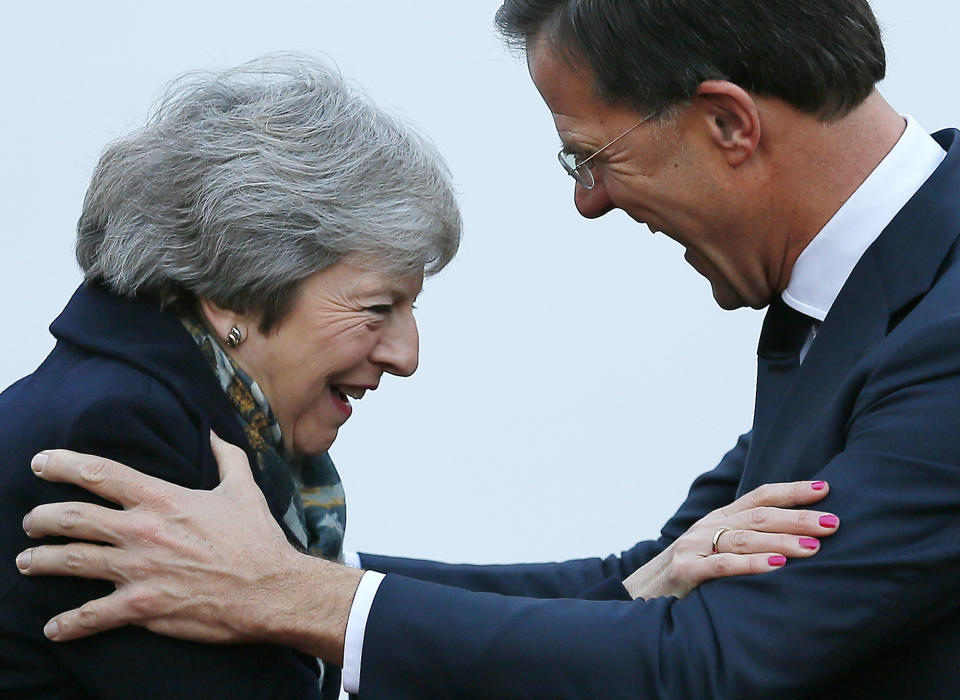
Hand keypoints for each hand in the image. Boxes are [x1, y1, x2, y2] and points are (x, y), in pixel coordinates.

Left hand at [16, 433, 360, 662]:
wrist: (270, 589)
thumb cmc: (257, 539)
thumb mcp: (243, 489)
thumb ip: (227, 457)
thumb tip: (215, 432)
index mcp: (163, 499)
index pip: (101, 473)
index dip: (63, 465)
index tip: (41, 462)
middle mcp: (142, 531)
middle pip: (73, 518)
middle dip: (41, 518)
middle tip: (30, 521)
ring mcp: (138, 570)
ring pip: (71, 561)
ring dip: (41, 561)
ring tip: (26, 562)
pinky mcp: (141, 606)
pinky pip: (91, 615)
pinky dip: (67, 623)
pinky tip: (54, 627)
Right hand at [623, 480, 838, 599]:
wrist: (640, 596)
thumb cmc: (686, 576)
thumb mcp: (714, 551)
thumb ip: (744, 541)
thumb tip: (795, 540)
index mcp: (719, 519)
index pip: (760, 496)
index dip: (793, 491)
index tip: (826, 489)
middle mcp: (708, 527)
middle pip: (760, 515)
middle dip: (798, 517)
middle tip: (833, 523)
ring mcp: (695, 546)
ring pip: (746, 538)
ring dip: (782, 539)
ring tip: (813, 546)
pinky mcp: (686, 571)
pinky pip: (724, 565)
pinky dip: (753, 564)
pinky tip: (778, 565)